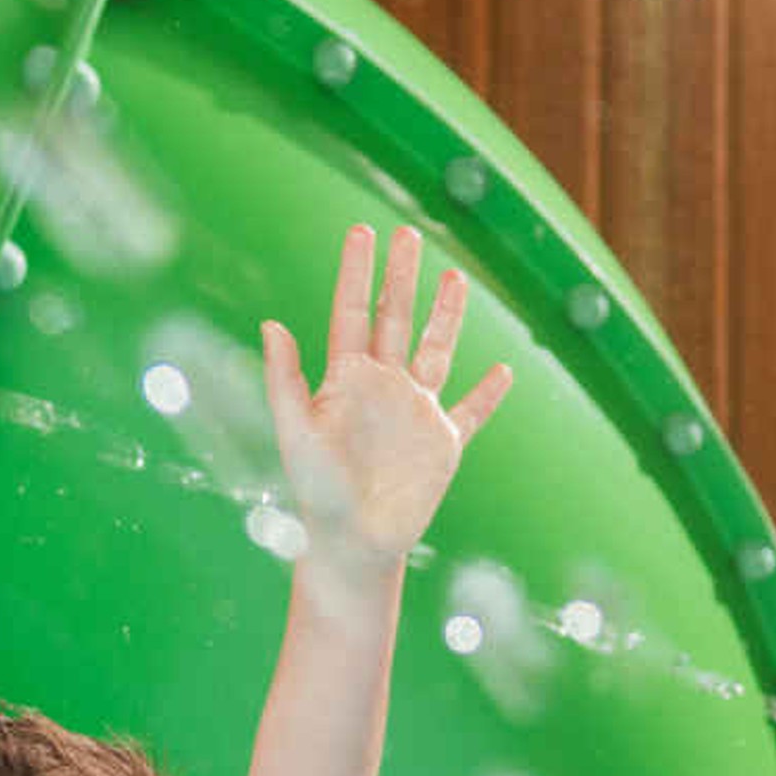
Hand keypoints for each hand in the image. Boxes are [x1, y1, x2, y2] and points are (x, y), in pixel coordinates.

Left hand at [257, 225, 510, 585]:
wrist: (353, 543)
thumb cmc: (316, 492)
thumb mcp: (295, 432)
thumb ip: (284, 379)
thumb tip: (271, 323)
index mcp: (346, 381)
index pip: (352, 313)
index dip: (356, 273)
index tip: (362, 231)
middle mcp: (383, 388)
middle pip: (396, 319)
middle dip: (402, 277)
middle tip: (408, 235)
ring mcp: (415, 413)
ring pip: (437, 351)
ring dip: (447, 316)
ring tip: (456, 276)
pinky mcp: (443, 444)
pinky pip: (471, 412)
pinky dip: (488, 394)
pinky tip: (504, 372)